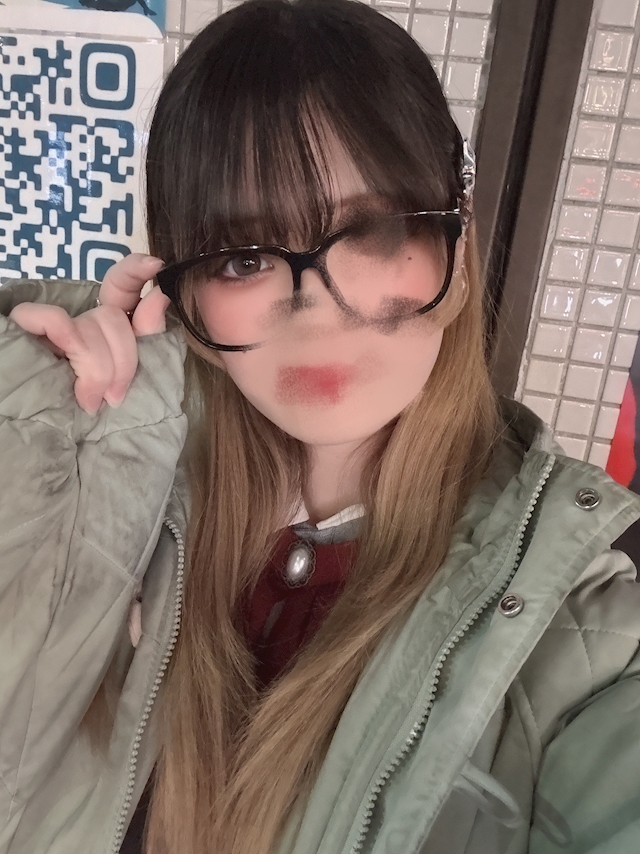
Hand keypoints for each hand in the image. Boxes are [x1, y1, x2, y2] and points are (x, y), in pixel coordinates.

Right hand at [9, 254, 169, 414]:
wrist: (47, 452)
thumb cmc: (96, 429)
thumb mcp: (131, 385)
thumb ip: (147, 340)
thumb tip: (160, 296)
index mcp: (105, 335)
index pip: (120, 287)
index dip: (134, 271)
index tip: (154, 265)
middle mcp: (79, 327)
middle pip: (113, 316)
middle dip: (123, 360)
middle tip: (114, 399)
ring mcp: (50, 332)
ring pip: (89, 324)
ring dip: (97, 367)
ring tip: (90, 404)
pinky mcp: (20, 333)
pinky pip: (52, 318)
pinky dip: (68, 340)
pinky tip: (64, 369)